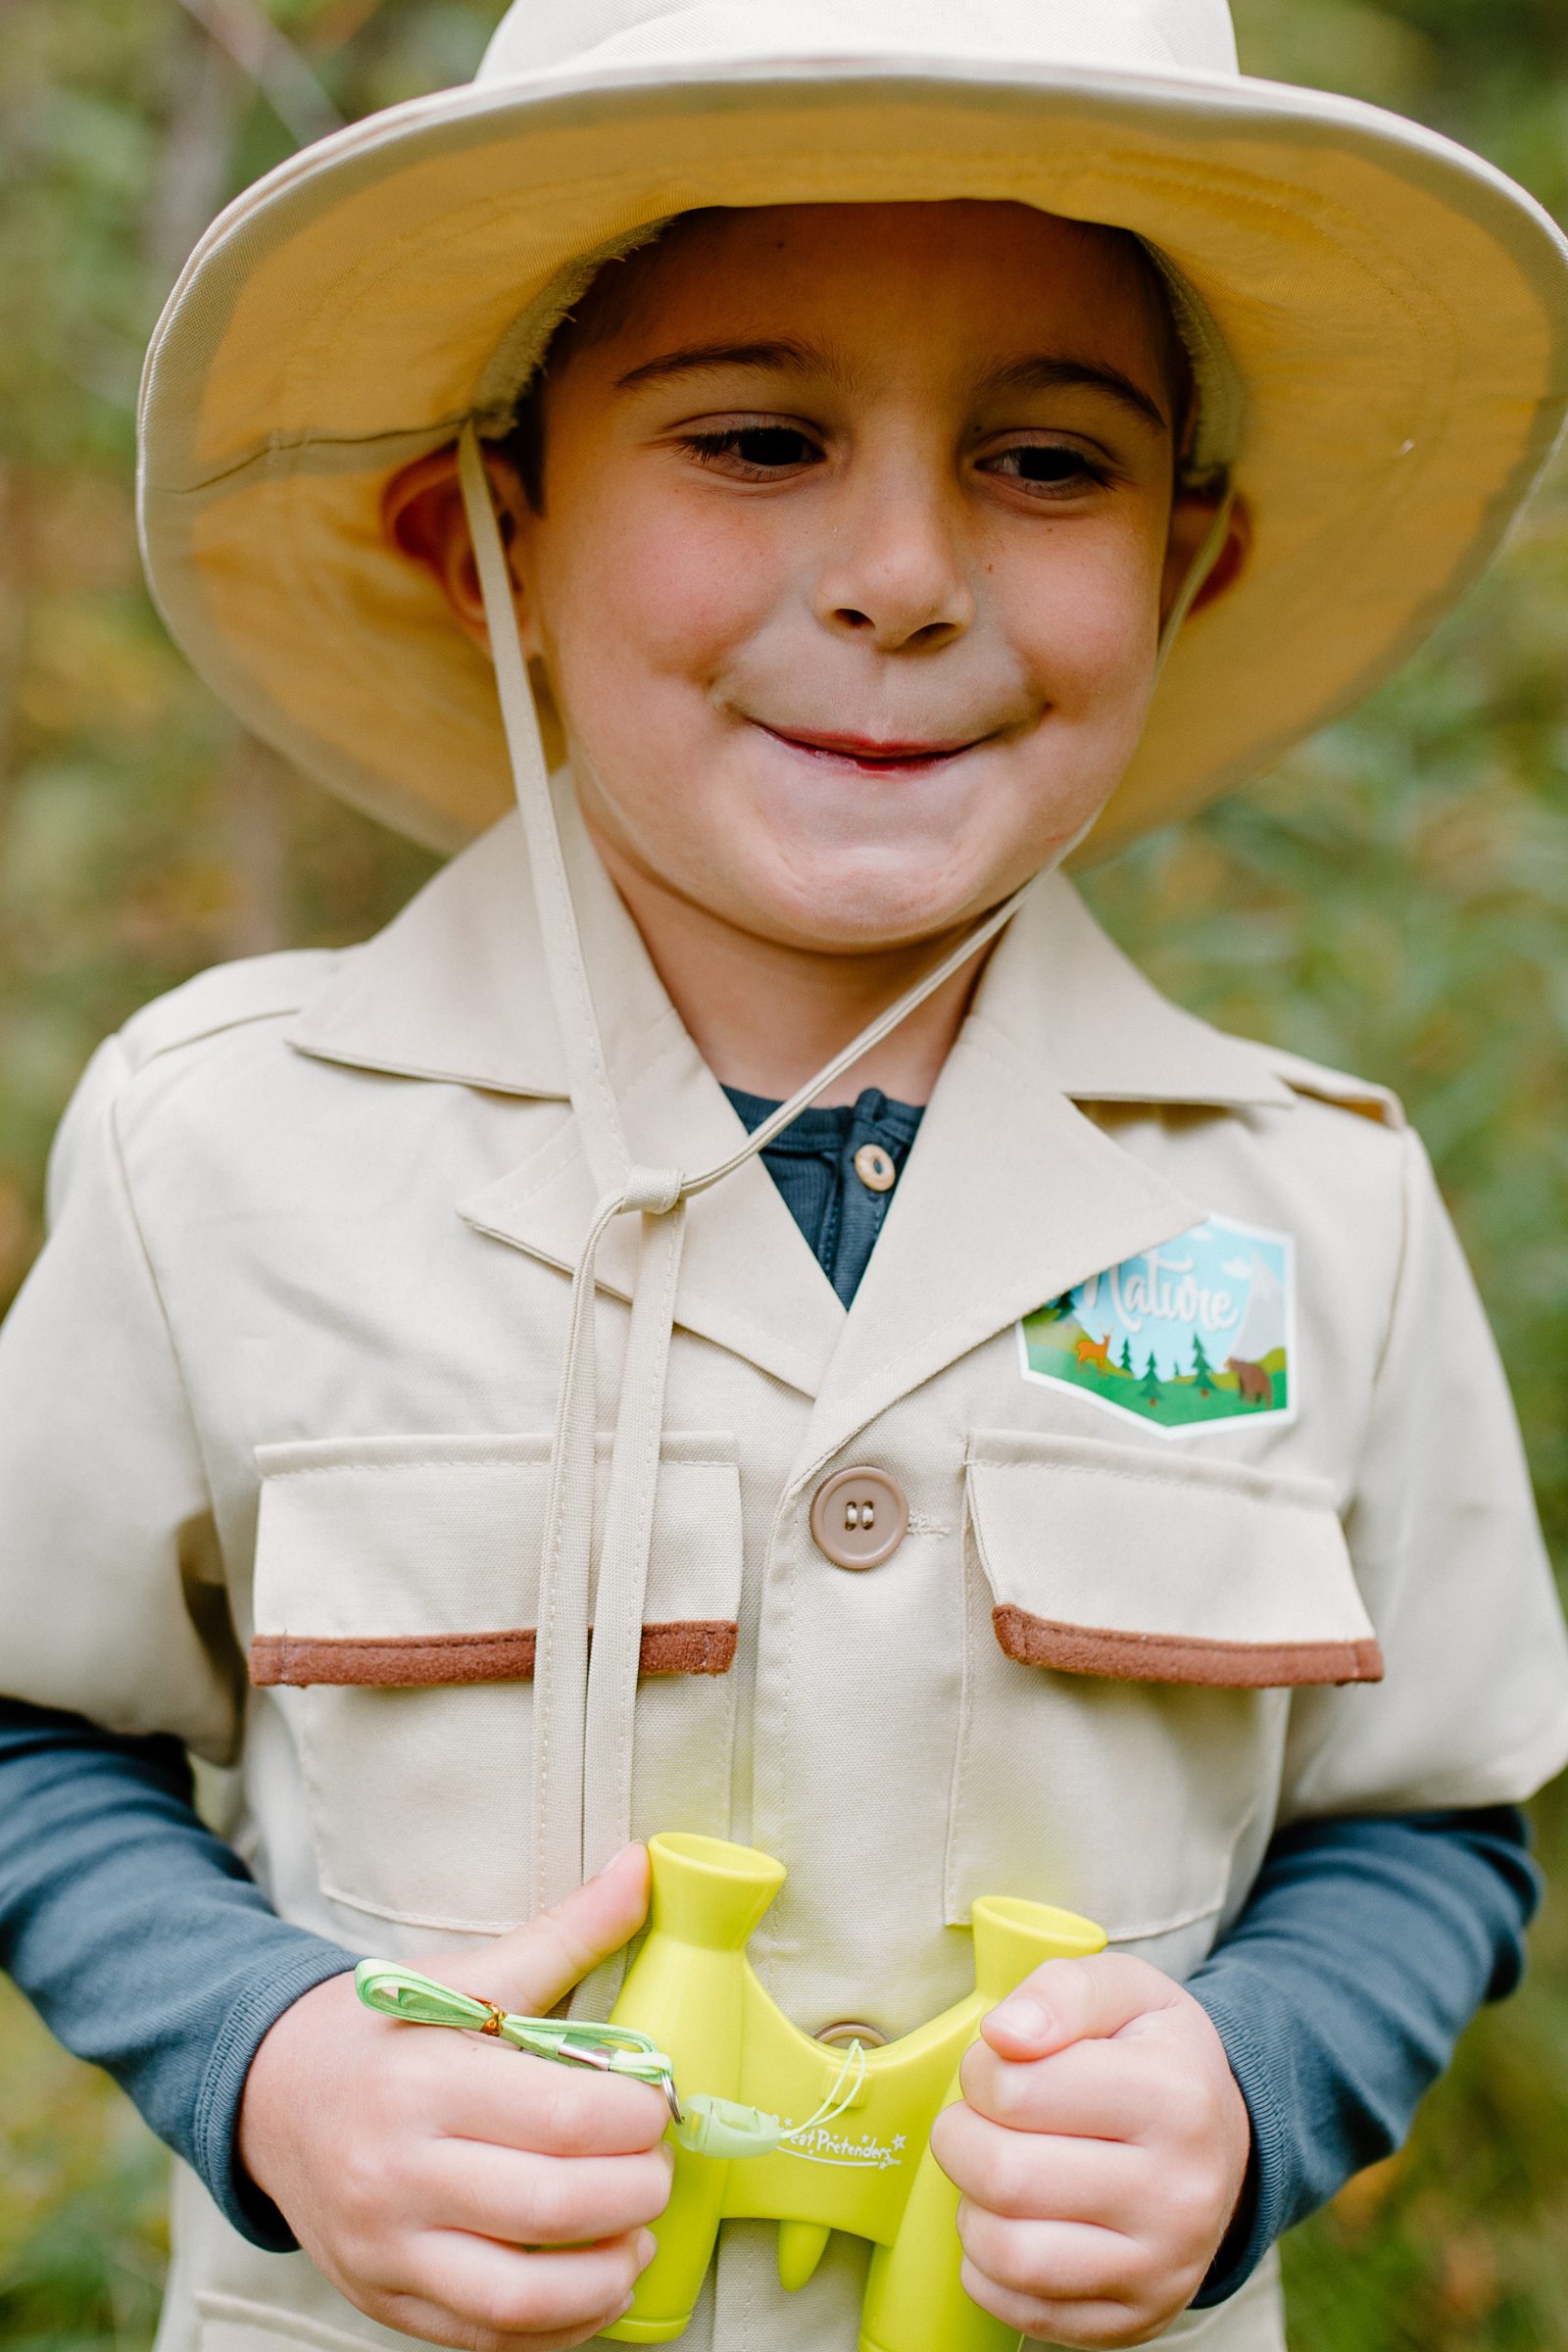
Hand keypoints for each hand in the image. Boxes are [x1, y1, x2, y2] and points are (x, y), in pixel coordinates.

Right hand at [239, 1844, 672, 2351]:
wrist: (271, 2095)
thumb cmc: (386, 2032)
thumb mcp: (467, 1973)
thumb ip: (566, 1933)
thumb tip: (642, 1869)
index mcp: (425, 2080)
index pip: (563, 2116)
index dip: (637, 2116)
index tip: (657, 2099)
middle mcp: (397, 2172)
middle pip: (552, 2207)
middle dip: (637, 2191)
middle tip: (659, 2166)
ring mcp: (385, 2248)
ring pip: (520, 2297)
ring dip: (607, 2273)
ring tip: (638, 2235)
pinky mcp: (384, 2298)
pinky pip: (487, 2337)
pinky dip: (560, 2323)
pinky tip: (596, 2281)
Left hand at [929, 1953, 1250, 2347]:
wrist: (1225, 2143)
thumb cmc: (1153, 2056)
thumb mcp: (1124, 1990)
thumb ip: (1060, 1991)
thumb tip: (1003, 2034)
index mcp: (1176, 2097)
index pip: (1016, 2089)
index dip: (981, 2071)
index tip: (999, 2068)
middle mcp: (1179, 2193)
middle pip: (1004, 2177)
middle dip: (960, 2139)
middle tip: (976, 2123)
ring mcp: (1161, 2268)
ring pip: (1009, 2254)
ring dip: (972, 2208)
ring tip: (995, 2175)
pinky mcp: (1137, 2320)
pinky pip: (1022, 2310)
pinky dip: (990, 2267)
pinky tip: (1013, 2224)